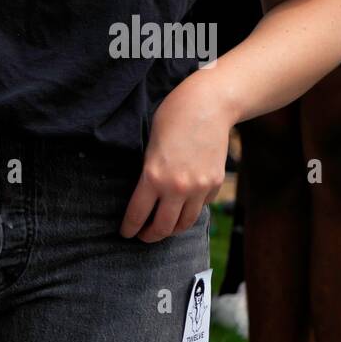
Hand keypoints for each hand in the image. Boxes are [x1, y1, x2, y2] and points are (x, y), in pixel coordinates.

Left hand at [120, 73, 231, 242]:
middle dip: (149, 236)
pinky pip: (200, 207)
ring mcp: (200, 188)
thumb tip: (145, 197)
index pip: (137, 215)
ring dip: (171, 230)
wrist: (209, 105)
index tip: (125, 233)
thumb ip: (148, 175)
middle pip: (162, 227)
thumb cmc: (172, 119)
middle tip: (143, 236)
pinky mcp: (215, 183)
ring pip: (184, 223)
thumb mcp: (150, 148)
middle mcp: (177, 188)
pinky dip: (190, 212)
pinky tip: (181, 210)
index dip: (129, 228)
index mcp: (153, 177)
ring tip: (162, 229)